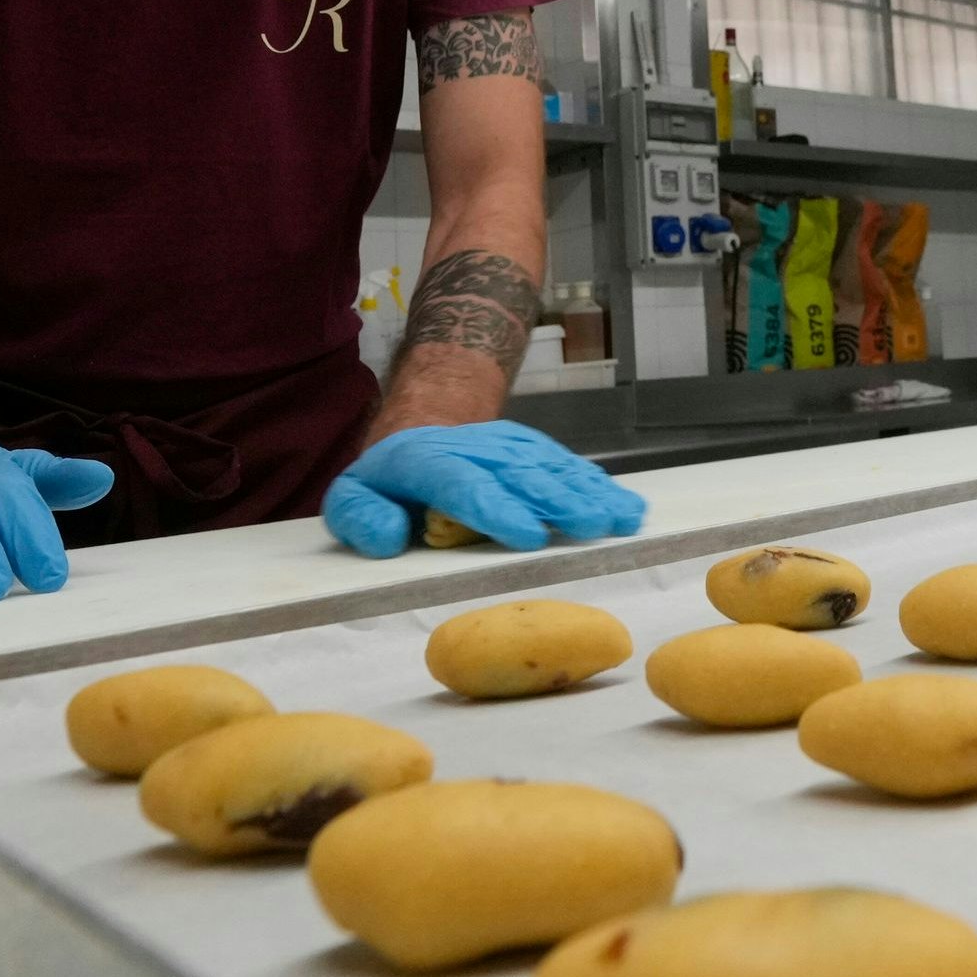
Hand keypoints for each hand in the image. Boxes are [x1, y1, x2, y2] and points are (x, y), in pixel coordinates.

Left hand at [323, 422, 644, 557]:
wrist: (413, 438)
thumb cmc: (385, 491)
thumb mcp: (352, 502)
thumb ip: (361, 520)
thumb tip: (388, 537)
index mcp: (421, 462)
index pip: (461, 483)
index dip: (496, 508)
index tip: (528, 537)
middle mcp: (471, 447)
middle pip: (516, 473)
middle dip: (555, 501)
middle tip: (589, 528)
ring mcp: (505, 444)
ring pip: (548, 466)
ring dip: (587, 492)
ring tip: (618, 518)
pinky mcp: (531, 448)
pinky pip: (565, 464)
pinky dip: (597, 485)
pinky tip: (624, 506)